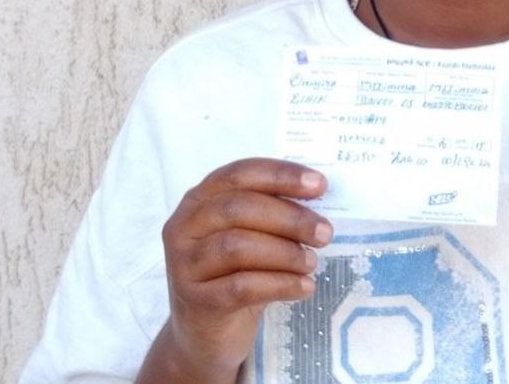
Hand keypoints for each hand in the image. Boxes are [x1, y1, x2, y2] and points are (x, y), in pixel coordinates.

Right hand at [141, 158, 332, 382]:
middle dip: (289, 217)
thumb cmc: (235, 274)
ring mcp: (184, 264)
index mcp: (199, 199)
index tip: (320, 185)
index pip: (240, 174)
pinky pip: (241, 286)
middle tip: (324, 232)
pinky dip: (280, 284)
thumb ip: (273, 213)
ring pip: (238, 247)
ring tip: (312, 263)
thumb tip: (320, 196)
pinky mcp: (195, 301)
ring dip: (285, 253)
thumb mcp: (251, 237)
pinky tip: (304, 287)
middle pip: (239, 208)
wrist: (205, 334)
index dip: (281, 175)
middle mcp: (184, 227)